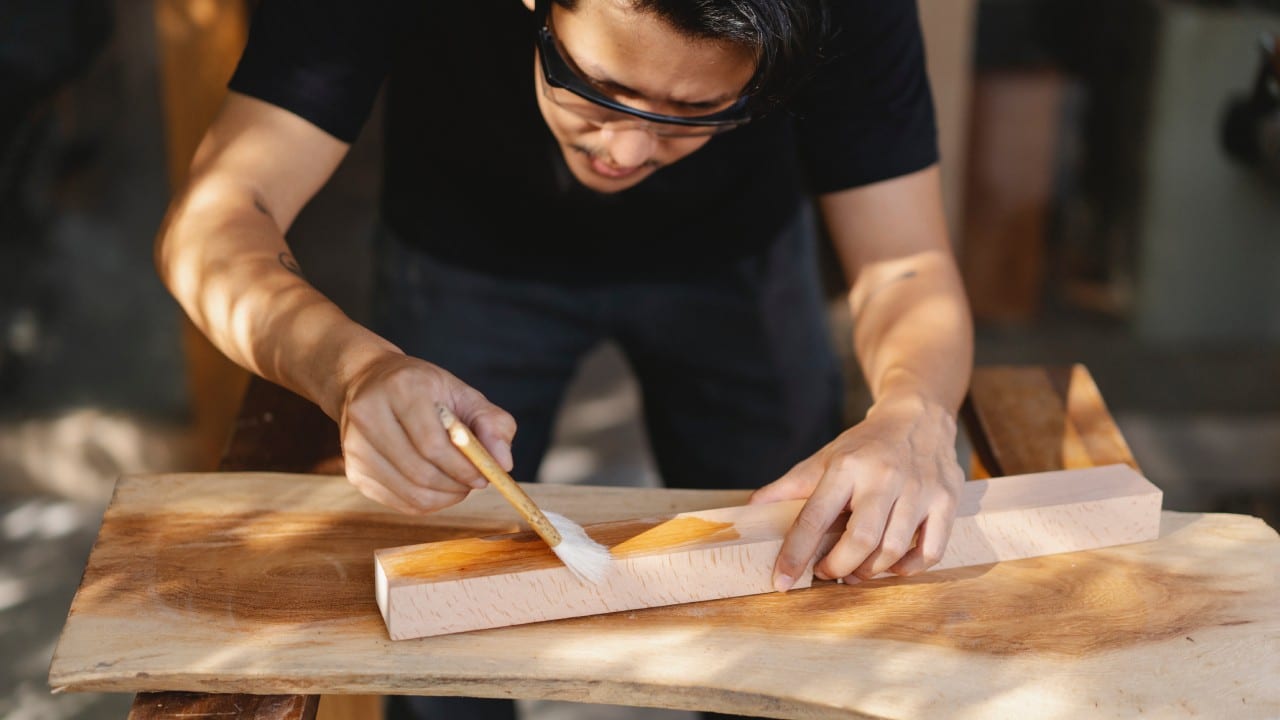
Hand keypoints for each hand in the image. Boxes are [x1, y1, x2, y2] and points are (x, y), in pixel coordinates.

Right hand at [338, 351, 515, 514]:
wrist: (366, 382)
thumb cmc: (422, 389)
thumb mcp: (461, 393)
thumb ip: (491, 423)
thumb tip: (504, 463)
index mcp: (400, 388)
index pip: (433, 444)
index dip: (464, 467)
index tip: (485, 474)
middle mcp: (369, 415)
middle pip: (420, 471)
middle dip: (456, 485)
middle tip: (475, 482)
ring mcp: (355, 447)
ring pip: (410, 492)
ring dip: (444, 497)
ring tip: (459, 484)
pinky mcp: (353, 471)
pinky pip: (398, 502)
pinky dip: (427, 502)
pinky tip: (438, 487)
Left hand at [750, 393, 962, 589]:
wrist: (918, 416)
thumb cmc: (865, 446)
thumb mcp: (824, 458)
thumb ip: (788, 487)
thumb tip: (749, 512)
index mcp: (847, 466)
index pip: (815, 516)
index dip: (795, 553)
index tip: (781, 580)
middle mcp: (884, 476)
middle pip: (861, 539)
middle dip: (838, 567)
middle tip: (827, 573)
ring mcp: (919, 489)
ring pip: (894, 549)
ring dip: (870, 572)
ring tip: (856, 572)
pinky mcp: (947, 500)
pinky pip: (931, 551)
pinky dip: (908, 569)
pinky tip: (892, 567)